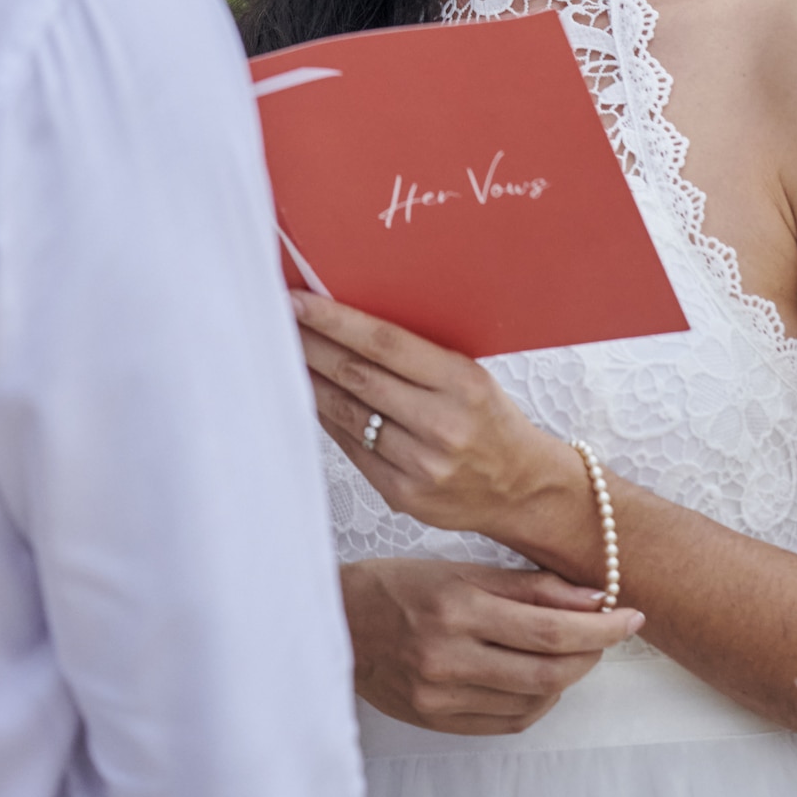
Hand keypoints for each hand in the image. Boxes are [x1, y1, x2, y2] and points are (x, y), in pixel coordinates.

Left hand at [293, 291, 587, 555]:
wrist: (521, 488)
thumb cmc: (490, 419)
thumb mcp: (469, 376)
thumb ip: (416, 356)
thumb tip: (347, 324)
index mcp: (462, 382)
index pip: (385, 343)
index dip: (335, 320)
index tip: (298, 301)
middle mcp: (442, 424)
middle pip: (357, 376)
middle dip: (310, 345)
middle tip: (276, 320)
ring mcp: (421, 464)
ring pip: (346, 413)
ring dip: (309, 380)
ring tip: (284, 354)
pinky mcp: (403, 494)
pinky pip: (351, 447)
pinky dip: (326, 418)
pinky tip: (310, 396)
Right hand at [342, 559, 644, 736]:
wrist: (339, 624)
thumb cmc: (399, 586)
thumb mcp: (460, 570)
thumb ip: (527, 586)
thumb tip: (591, 596)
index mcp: (458, 608)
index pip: (551, 628)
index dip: (601, 627)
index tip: (630, 615)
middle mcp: (450, 657)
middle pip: (549, 669)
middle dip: (594, 652)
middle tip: (612, 634)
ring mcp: (443, 696)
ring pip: (534, 698)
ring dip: (567, 676)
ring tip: (575, 651)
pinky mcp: (438, 722)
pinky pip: (508, 721)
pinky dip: (537, 701)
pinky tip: (540, 678)